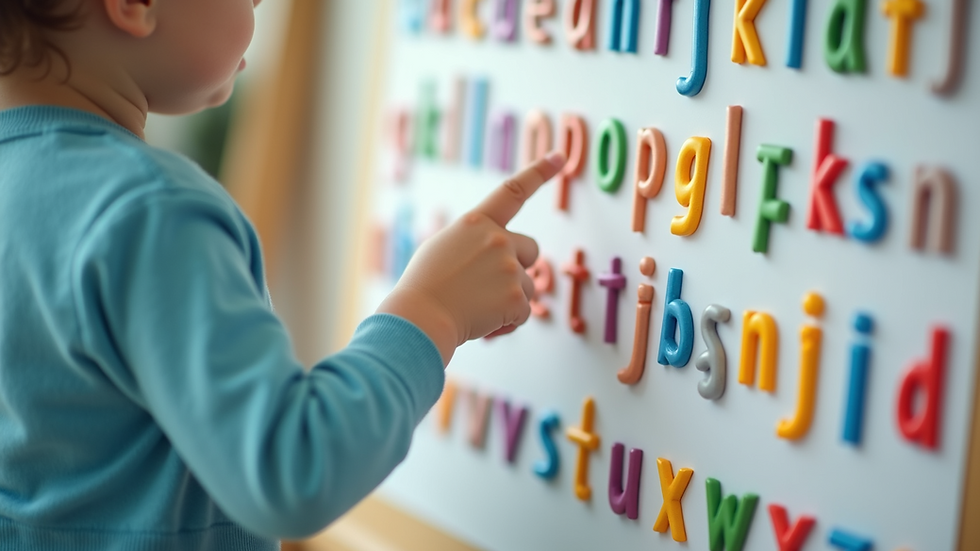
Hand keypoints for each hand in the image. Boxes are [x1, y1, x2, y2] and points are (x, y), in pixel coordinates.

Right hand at [377, 152, 566, 364]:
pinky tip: (482, 321)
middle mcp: (497, 239)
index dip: (539, 172)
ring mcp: (509, 267)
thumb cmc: (424, 287)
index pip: (512, 191)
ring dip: (509, 299)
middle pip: (531, 250)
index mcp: (476, 222)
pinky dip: (508, 321)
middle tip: (489, 285)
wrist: (418, 318)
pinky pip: (523, 312)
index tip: (560, 156)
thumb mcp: (443, 248)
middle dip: (519, 267)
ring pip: (528, 285)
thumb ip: (474, 243)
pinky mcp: (516, 296)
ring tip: (476, 307)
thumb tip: (503, 257)